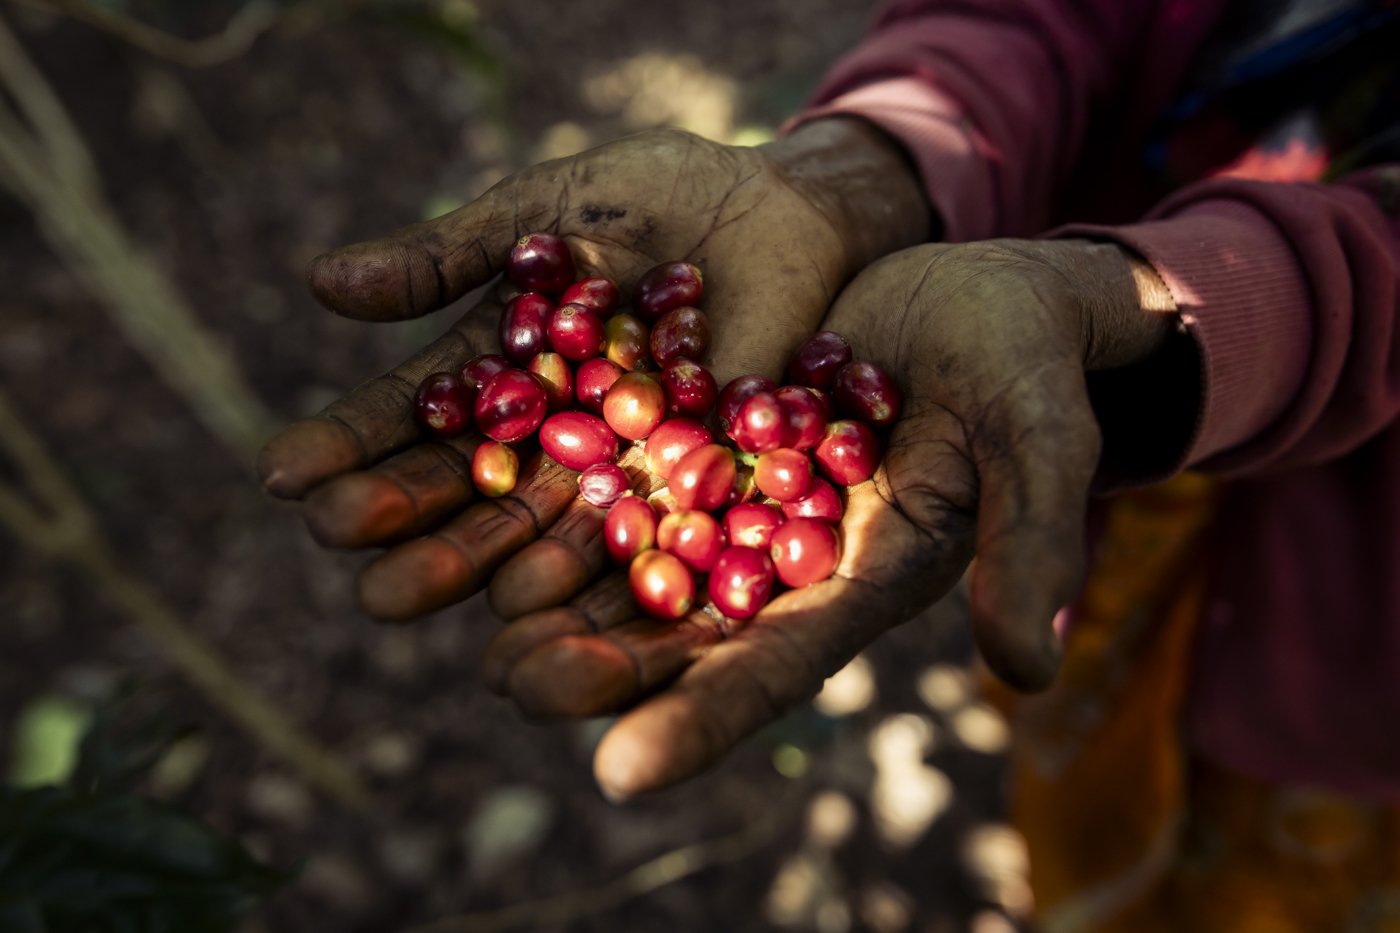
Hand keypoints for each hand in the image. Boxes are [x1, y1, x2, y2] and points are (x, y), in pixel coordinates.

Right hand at [255, 119, 928, 620]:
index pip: (411, 417)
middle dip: (397, 516)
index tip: (282, 472)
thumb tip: (317, 280)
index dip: (350, 445)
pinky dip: (590, 570)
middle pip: (461, 489)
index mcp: (502, 369)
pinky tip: (534, 601)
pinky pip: (641, 540)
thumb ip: (449, 257)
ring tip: (400, 591)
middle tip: (337, 538)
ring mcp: (620, 468)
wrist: (789, 206)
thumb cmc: (663, 197)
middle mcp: (549, 435)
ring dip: (468, 561)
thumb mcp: (546, 212)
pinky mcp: (698, 488)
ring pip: (534, 530)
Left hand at [486, 238, 1178, 798]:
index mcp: (861, 586)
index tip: (618, 773)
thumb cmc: (1023, 371)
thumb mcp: (1038, 446)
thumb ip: (1031, 545)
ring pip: (635, 562)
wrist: (979, 301)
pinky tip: (489, 492)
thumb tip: (1031, 675)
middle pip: (682, 637)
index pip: (776, 672)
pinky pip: (627, 471)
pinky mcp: (707, 437)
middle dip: (599, 669)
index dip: (700, 723)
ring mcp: (739, 503)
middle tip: (514, 683)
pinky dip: (564, 490)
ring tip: (470, 608)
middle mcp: (786, 564)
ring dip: (556, 591)